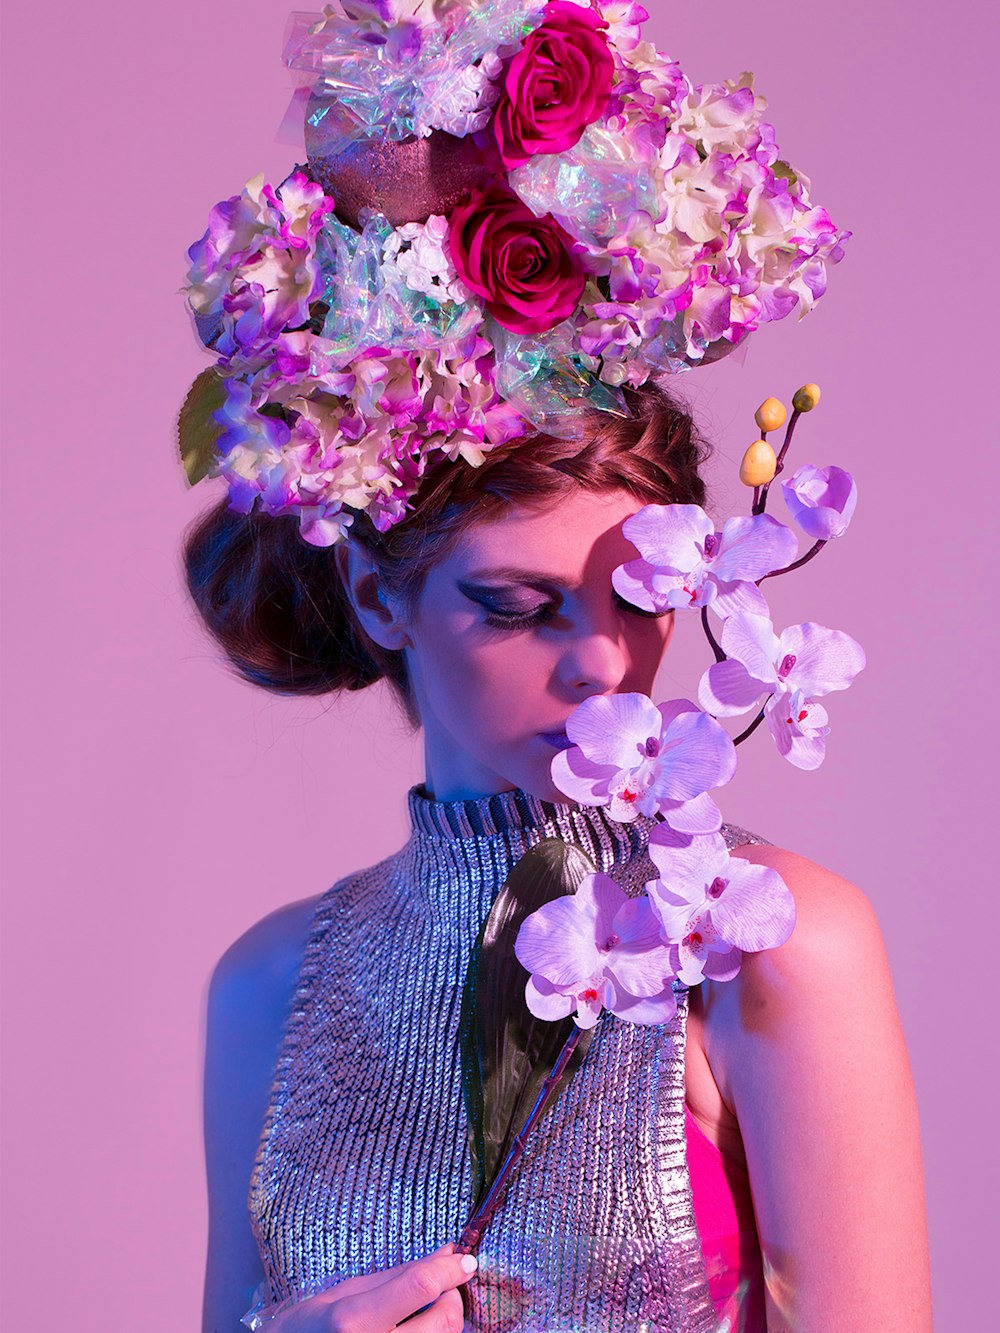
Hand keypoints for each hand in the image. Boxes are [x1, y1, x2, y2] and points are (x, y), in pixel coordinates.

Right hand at [267, 1244, 476, 1331]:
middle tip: (441, 1286)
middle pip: (444, 1320)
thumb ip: (401, 1275)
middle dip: (451, 1297)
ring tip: (426, 1311)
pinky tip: (419, 1328)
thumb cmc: (309, 1327)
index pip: (419, 1286)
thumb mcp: (347, 1292)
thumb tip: (446, 1254)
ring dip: (445, 1320)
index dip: (449, 1269)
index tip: (464, 1259)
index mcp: (353, 1321)